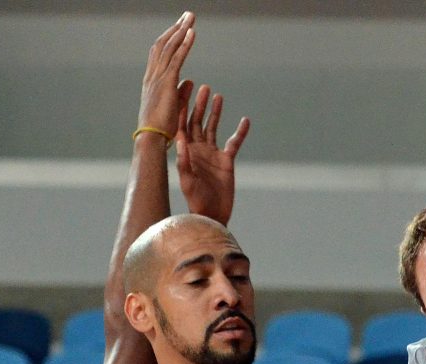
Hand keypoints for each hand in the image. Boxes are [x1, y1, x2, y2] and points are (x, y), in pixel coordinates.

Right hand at [137, 12, 195, 136]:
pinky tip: (192, 32)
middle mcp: (152, 75)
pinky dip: (184, 44)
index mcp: (151, 81)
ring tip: (190, 17)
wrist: (151, 139)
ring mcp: (158, 78)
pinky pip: (177, 58)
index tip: (179, 28)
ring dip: (181, 30)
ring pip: (170, 47)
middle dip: (175, 28)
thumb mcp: (172, 107)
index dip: (169, 39)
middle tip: (187, 15)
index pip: (159, 54)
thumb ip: (180, 92)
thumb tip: (189, 81)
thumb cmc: (160, 130)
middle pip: (163, 45)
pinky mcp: (167, 83)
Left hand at [177, 84, 250, 224]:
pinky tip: (245, 120)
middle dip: (199, 104)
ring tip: (217, 95)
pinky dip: (240, 132)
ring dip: (215, 112)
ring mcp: (213, 154)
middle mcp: (198, 149)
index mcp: (186, 151)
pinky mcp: (226, 161)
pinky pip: (235, 142)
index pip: (182, 125)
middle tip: (202, 87)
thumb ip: (184, 161)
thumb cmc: (196, 200)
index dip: (181, 108)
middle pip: (197, 121)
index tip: (182, 91)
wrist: (212, 214)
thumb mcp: (188, 181)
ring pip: (213, 127)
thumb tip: (180, 139)